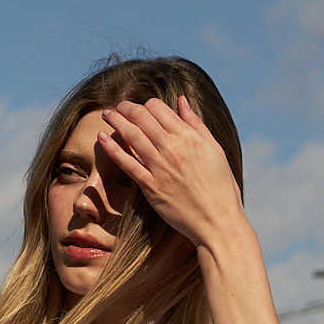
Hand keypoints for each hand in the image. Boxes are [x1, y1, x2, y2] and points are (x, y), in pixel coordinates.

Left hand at [93, 96, 247, 258]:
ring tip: (107, 115)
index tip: (142, 109)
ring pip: (132, 136)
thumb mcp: (215, 150)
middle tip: (119, 108)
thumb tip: (181, 101)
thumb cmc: (221, 187)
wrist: (218, 222)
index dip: (147, 105)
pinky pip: (128, 164)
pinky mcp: (151, 188)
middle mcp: (172, 149)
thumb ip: (197, 124)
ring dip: (116, 121)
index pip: (158, 108)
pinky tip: (101, 137)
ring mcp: (160, 168)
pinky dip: (112, 149)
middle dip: (127, 108)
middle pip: (141, 118)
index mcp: (188, 137)